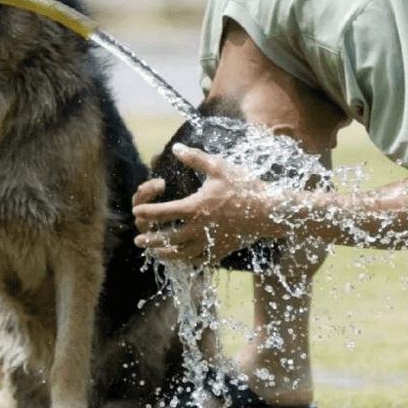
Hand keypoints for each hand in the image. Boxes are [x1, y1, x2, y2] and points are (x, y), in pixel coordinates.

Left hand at [133, 144, 275, 263]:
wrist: (270, 212)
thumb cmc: (245, 187)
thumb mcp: (219, 168)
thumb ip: (195, 158)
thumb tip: (175, 148)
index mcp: (195, 208)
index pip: (163, 212)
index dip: (147, 212)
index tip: (137, 211)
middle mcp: (198, 229)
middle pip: (167, 238)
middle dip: (150, 239)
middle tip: (139, 240)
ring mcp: (210, 242)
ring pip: (180, 254)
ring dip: (165, 253)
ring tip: (156, 252)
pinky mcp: (221, 251)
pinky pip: (199, 260)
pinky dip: (187, 260)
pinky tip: (182, 258)